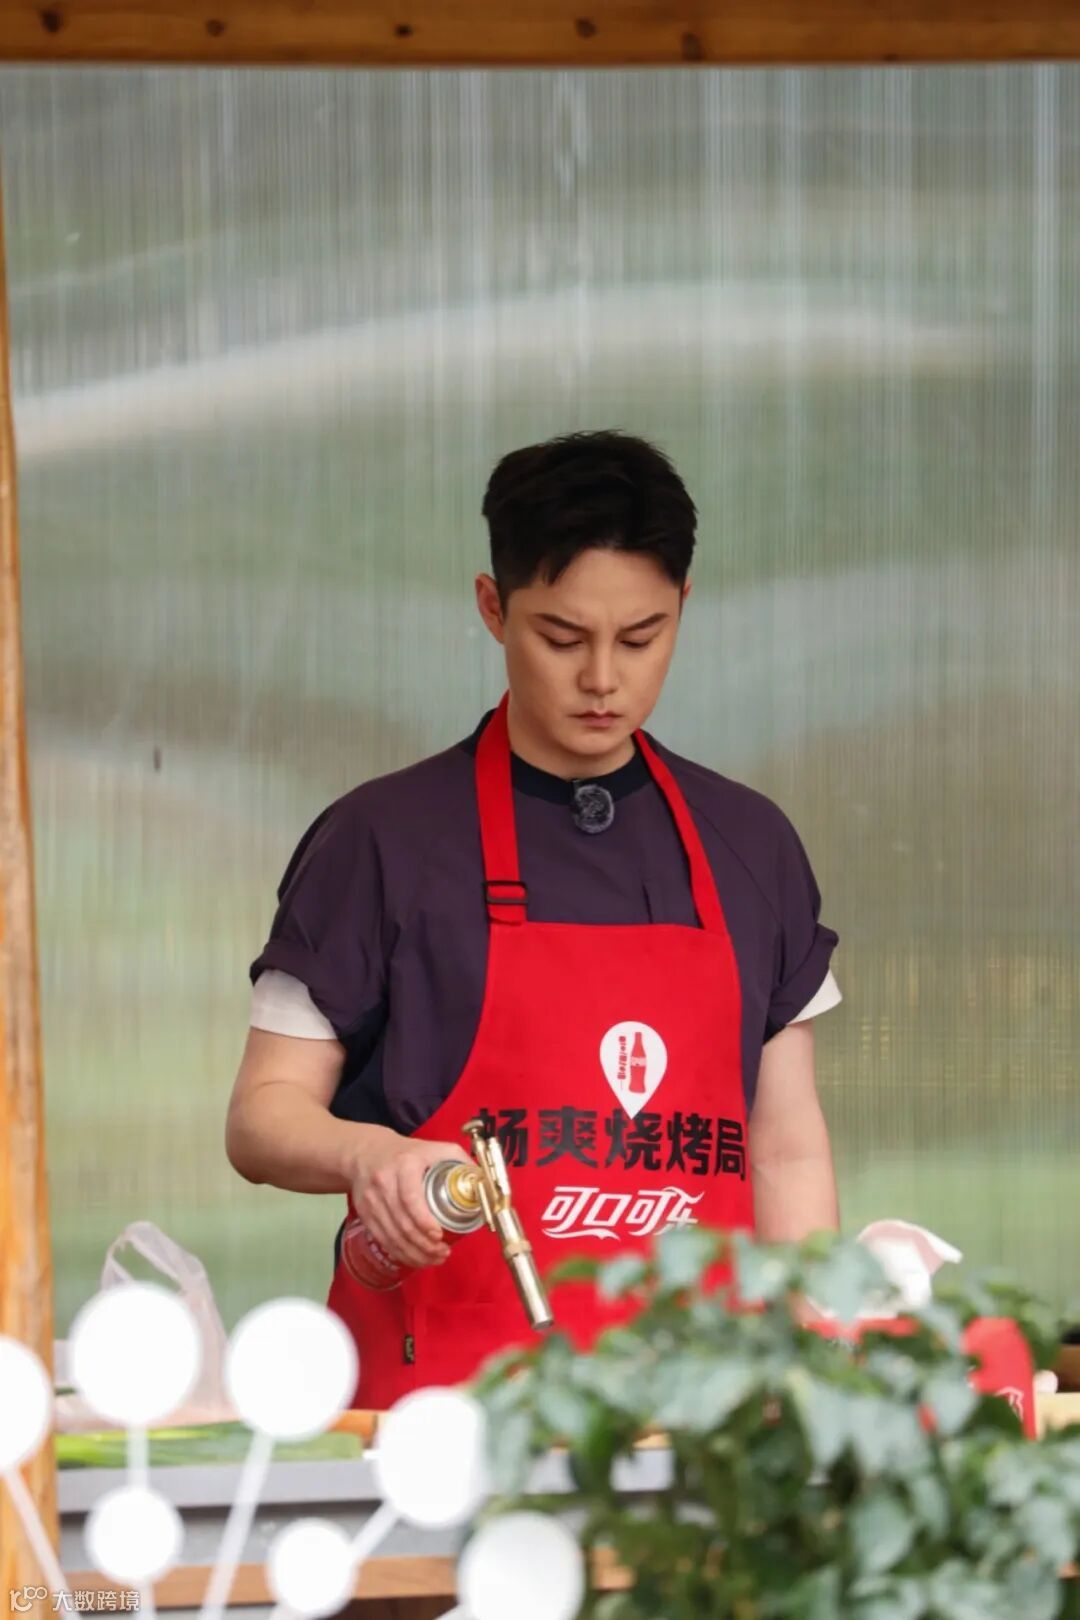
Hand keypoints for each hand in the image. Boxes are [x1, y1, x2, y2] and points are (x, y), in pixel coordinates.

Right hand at [350, 1131, 471, 1269]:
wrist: (366, 1153)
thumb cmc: (408, 1153)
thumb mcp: (436, 1148)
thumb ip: (461, 1162)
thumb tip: (484, 1185)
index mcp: (404, 1165)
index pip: (410, 1198)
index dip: (424, 1221)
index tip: (439, 1235)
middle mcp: (384, 1183)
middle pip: (403, 1222)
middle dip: (424, 1245)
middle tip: (443, 1253)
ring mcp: (371, 1200)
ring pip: (392, 1235)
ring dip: (414, 1253)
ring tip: (434, 1259)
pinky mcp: (365, 1214)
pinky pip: (383, 1239)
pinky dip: (400, 1253)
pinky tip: (416, 1258)